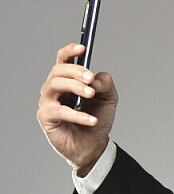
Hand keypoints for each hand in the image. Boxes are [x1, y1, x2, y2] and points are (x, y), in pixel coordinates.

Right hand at [37, 42, 117, 172]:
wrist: (94, 146)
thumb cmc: (97, 120)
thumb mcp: (108, 99)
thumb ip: (106, 84)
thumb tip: (96, 79)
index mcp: (67, 80)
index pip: (63, 59)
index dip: (70, 51)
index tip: (82, 47)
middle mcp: (54, 88)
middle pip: (58, 70)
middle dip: (76, 71)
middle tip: (91, 79)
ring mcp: (47, 101)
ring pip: (55, 85)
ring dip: (75, 87)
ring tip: (91, 94)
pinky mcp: (46, 117)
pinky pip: (59, 111)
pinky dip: (77, 114)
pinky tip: (92, 120)